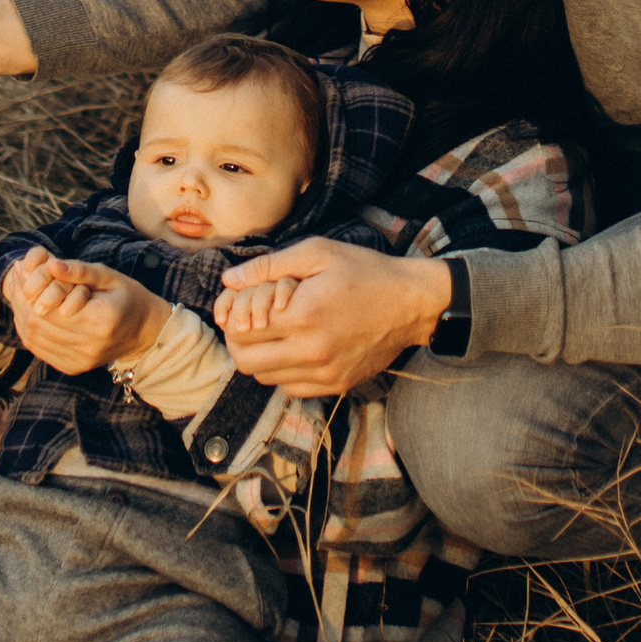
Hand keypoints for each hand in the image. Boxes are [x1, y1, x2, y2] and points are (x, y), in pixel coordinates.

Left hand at [2, 248, 166, 377]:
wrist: (143, 333)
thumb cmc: (127, 297)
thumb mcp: (108, 276)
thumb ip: (78, 270)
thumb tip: (50, 264)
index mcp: (100, 320)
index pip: (48, 306)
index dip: (28, 287)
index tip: (20, 268)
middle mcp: (88, 345)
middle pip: (38, 323)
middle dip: (21, 299)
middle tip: (15, 277)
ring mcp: (79, 361)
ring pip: (34, 338)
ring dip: (21, 314)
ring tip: (18, 292)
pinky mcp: (72, 367)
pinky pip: (39, 349)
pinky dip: (29, 329)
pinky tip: (27, 312)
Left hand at [213, 238, 449, 397]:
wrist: (412, 305)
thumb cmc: (366, 272)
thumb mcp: (318, 253)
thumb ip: (268, 267)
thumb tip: (228, 281)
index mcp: (302, 315)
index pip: (240, 328)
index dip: (234, 314)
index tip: (243, 302)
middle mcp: (310, 351)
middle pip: (244, 359)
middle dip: (238, 339)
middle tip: (249, 321)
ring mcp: (324, 373)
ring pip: (264, 377)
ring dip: (259, 356)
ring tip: (274, 333)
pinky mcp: (335, 385)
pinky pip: (290, 388)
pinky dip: (283, 371)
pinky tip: (295, 348)